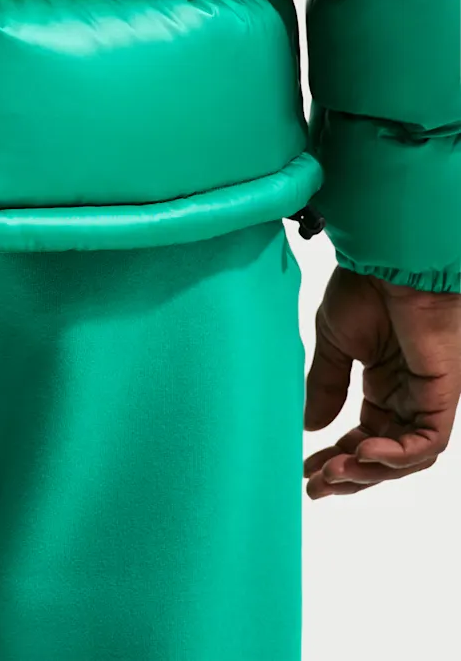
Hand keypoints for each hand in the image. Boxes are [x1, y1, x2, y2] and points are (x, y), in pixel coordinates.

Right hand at [304, 267, 460, 497]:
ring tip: (334, 474)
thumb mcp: (332, 343)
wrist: (389, 261)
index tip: (306, 472)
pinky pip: (427, 443)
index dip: (336, 459)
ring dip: (370, 472)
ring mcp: (426, 399)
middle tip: (316, 486)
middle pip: (384, 456)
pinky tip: (363, 453)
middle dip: (350, 476)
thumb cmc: (364, 289)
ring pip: (406, 457)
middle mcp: (407, 397)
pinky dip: (397, 455)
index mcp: (383, 385)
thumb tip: (310, 427)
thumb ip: (324, 385)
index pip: (363, 437)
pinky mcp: (442, 396)